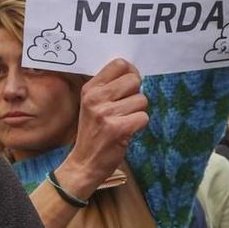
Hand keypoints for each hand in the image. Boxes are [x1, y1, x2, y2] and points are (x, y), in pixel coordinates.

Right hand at [61, 59, 146, 193]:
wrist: (84, 164)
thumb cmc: (93, 133)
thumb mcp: (92, 105)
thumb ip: (109, 88)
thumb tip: (134, 73)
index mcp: (90, 89)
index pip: (119, 64)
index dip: (131, 73)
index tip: (129, 86)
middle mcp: (95, 98)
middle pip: (134, 80)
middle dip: (136, 94)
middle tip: (125, 108)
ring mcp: (106, 114)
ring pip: (142, 100)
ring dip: (137, 112)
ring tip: (123, 122)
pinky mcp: (118, 129)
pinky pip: (144, 118)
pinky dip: (139, 126)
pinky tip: (126, 132)